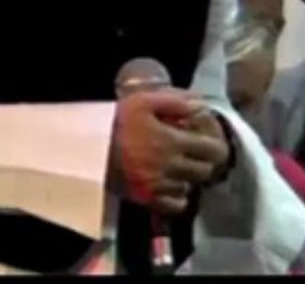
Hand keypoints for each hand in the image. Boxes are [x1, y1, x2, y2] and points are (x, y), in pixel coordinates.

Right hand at [108, 89, 228, 215]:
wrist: (87, 148)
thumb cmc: (115, 122)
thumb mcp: (142, 101)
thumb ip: (174, 101)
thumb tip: (199, 106)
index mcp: (171, 141)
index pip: (211, 149)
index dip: (217, 145)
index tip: (212, 141)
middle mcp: (170, 166)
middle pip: (204, 170)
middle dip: (205, 161)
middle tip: (197, 153)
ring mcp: (159, 186)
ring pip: (190, 186)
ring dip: (189, 177)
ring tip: (180, 166)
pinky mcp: (148, 199)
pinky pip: (176, 205)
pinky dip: (178, 195)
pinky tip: (171, 183)